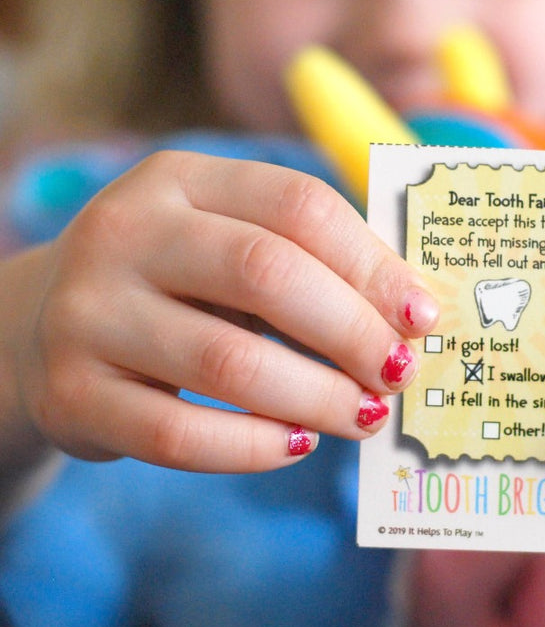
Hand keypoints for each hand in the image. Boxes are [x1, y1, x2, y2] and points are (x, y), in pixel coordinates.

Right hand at [5, 151, 437, 472]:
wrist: (43, 326)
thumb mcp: (229, 245)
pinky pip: (179, 433)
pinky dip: (254, 447)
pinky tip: (298, 444)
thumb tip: (411, 314)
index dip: (372, 262)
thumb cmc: (176, 283)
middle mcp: (126, 231)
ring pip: (227, 361)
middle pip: (266, 273)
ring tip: (364, 416)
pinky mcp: (72, 392)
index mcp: (180, 179)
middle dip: (352, 331)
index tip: (421, 315)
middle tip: (398, 373)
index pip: (298, 204)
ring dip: (317, 397)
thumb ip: (310, 265)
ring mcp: (88, 312)